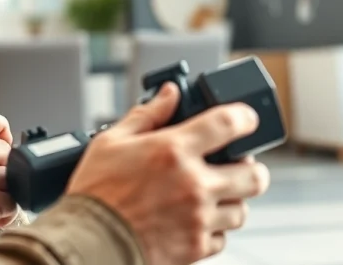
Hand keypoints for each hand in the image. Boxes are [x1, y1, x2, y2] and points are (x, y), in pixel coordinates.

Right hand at [67, 83, 269, 264]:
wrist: (89, 243)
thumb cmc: (95, 194)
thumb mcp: (111, 142)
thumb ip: (147, 115)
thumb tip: (169, 94)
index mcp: (173, 150)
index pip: (229, 124)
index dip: (245, 117)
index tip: (246, 119)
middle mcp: (194, 184)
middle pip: (254, 174)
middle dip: (250, 167)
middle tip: (236, 164)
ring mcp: (198, 218)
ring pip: (242, 209)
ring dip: (232, 199)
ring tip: (213, 194)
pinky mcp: (196, 247)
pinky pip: (223, 237)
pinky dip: (214, 228)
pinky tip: (196, 219)